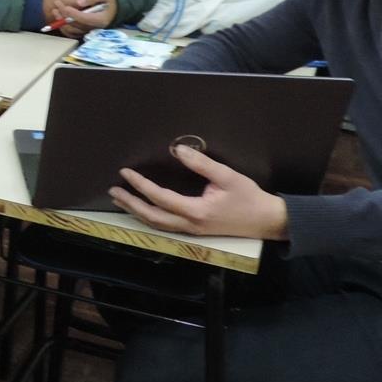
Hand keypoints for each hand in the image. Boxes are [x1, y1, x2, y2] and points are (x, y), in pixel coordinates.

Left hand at [52, 0, 116, 37]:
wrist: (113, 9)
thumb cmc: (109, 0)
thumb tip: (79, 1)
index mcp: (100, 20)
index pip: (84, 18)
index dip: (73, 13)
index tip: (65, 6)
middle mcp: (94, 28)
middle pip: (76, 24)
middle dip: (65, 14)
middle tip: (57, 3)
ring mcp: (88, 31)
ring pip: (72, 30)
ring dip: (62, 21)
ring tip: (55, 10)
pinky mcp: (84, 32)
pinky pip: (72, 33)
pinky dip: (64, 27)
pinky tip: (59, 18)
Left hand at [109, 145, 287, 238]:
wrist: (267, 221)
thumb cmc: (249, 197)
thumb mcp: (227, 176)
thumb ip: (201, 163)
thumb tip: (177, 150)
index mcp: (197, 212)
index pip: (160, 197)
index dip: (141, 185)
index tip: (126, 173)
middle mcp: (190, 225)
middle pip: (152, 217)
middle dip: (131, 204)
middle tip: (114, 190)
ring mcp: (192, 231)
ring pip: (157, 225)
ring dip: (137, 212)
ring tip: (121, 201)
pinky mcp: (195, 231)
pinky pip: (165, 226)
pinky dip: (149, 217)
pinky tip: (142, 210)